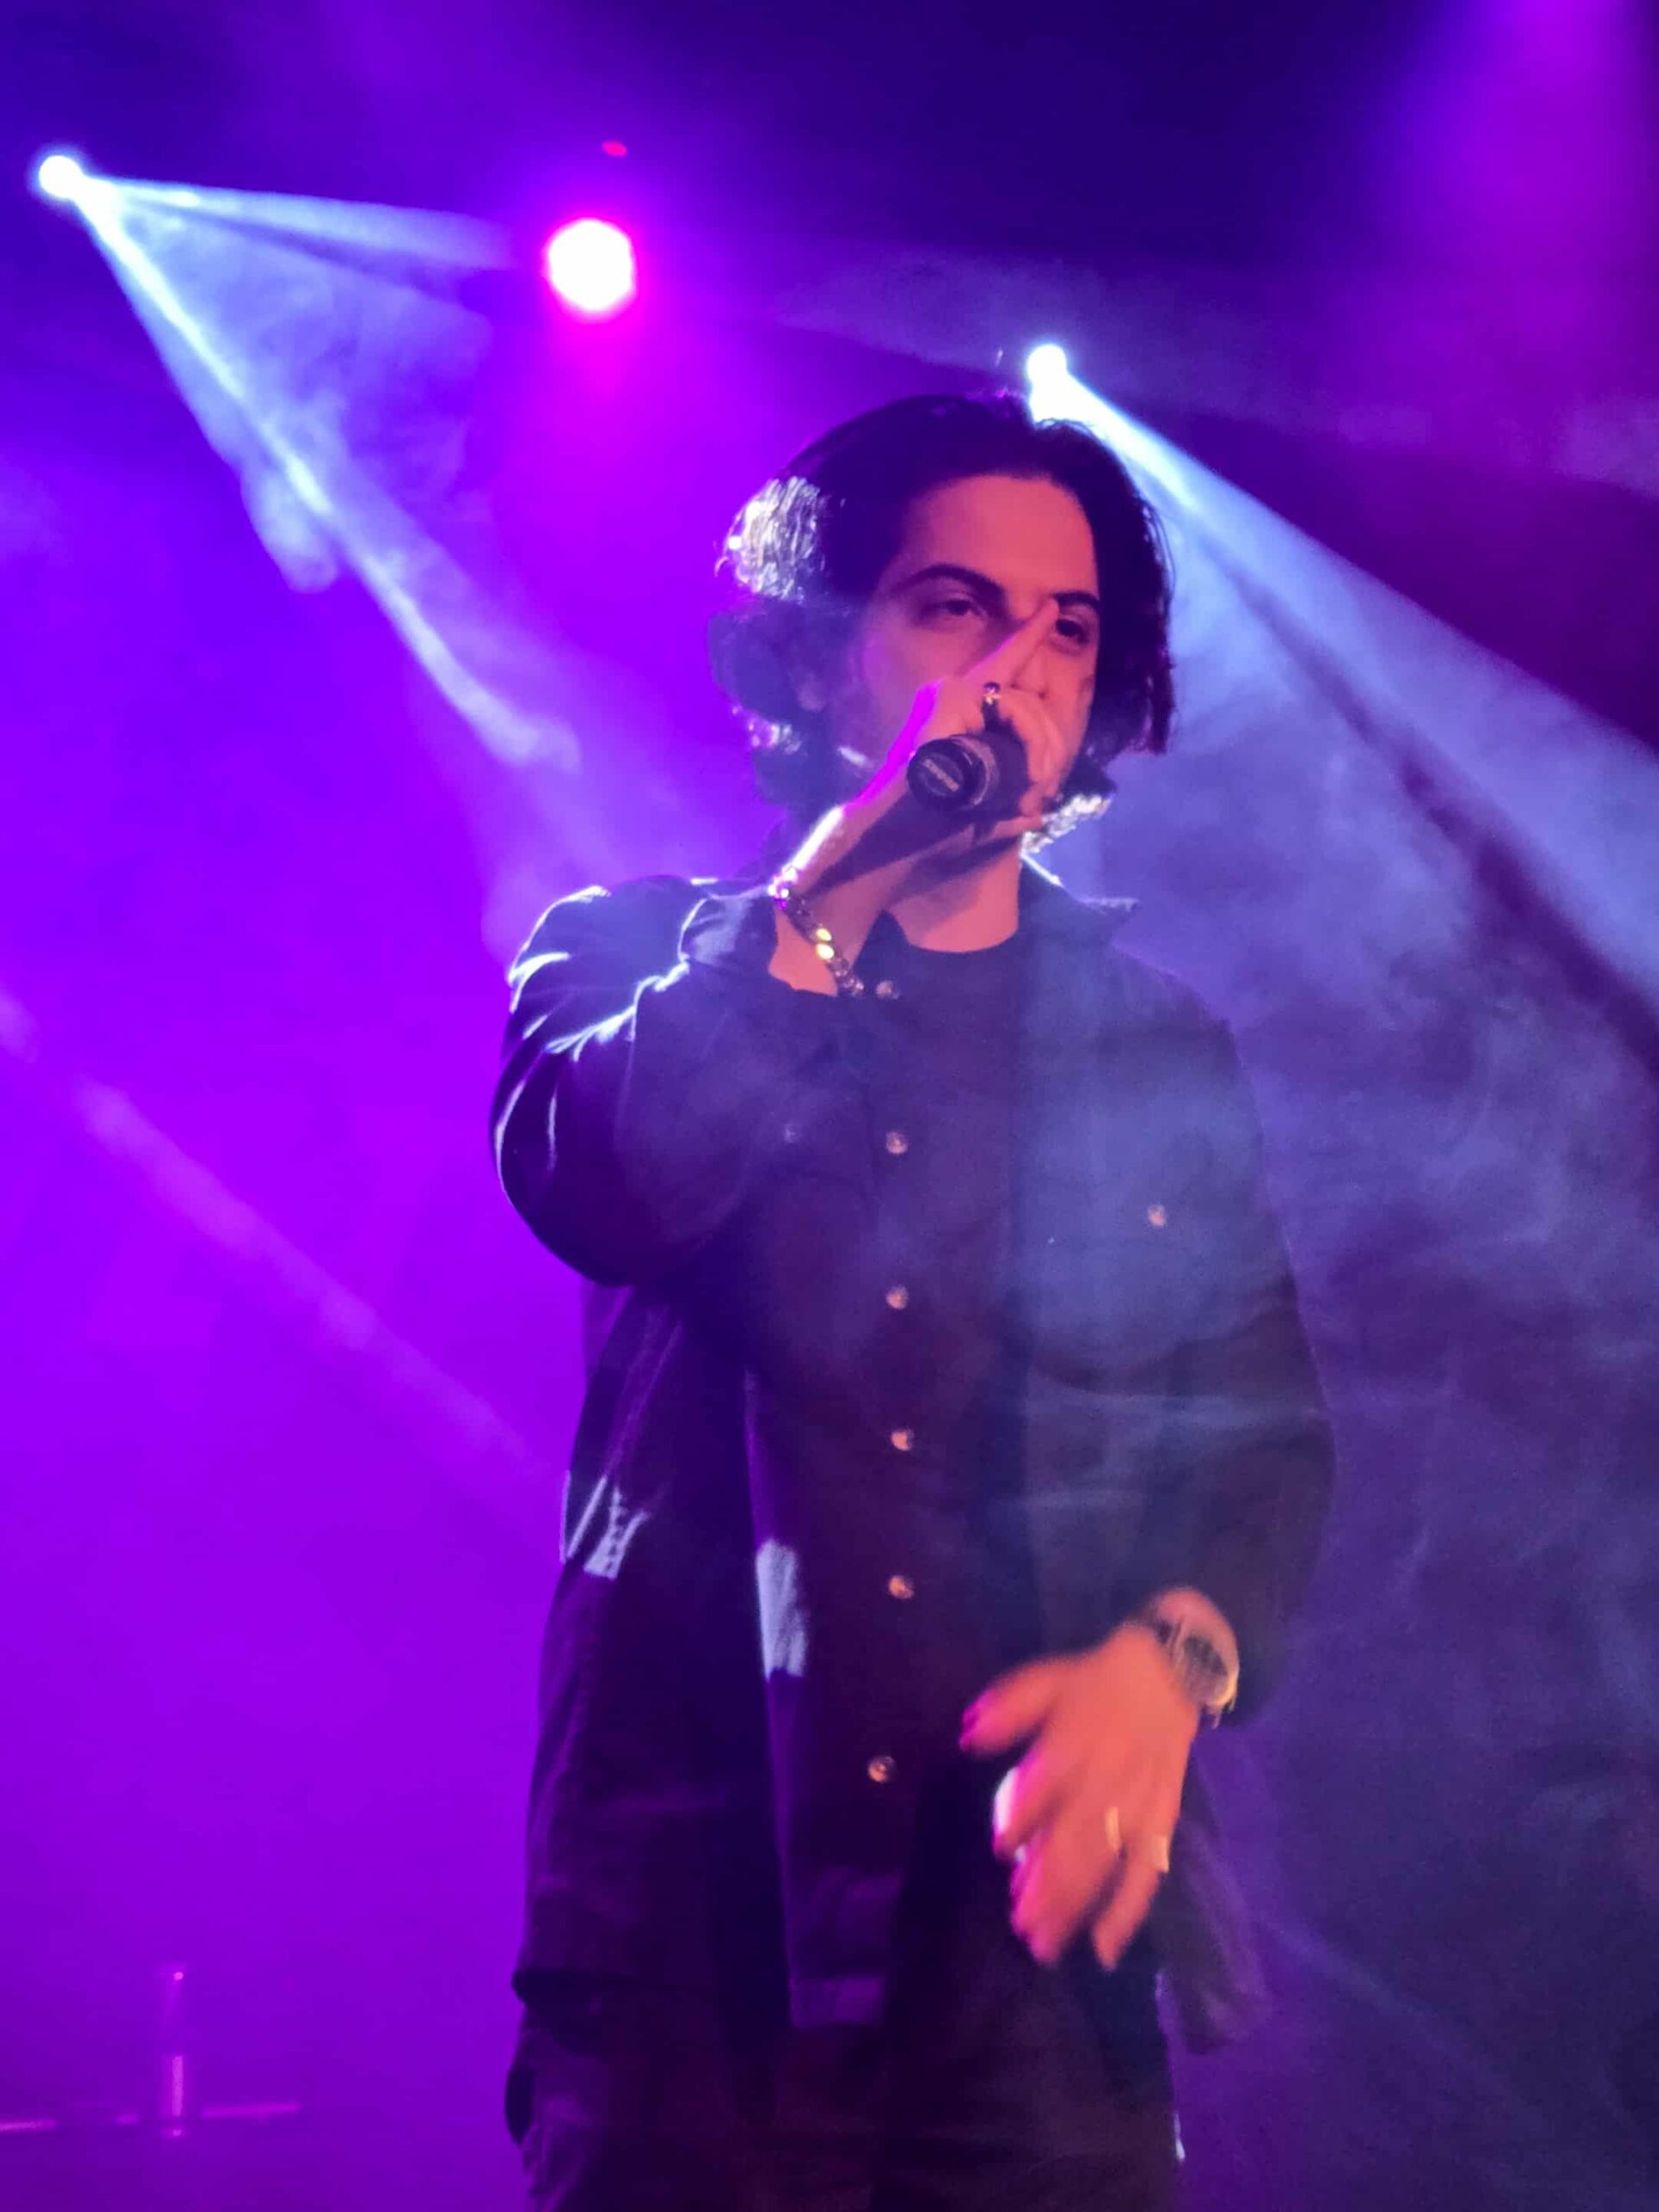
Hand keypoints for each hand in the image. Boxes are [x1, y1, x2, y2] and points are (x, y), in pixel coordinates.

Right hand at [779, 599, 1067, 933]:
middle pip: (1026, 699)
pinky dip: (1031, 742)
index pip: (1001, 667)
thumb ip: (1011, 809)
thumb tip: (1038, 815)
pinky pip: (1013, 707)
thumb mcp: (986, 815)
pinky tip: (1029, 774)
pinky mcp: (948, 699)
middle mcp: (949, 694)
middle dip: (1051, 742)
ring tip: (1038, 786)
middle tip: (1049, 784)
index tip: (1050, 608)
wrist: (898, 839)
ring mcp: (946, 693)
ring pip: (1024, 704)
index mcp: (956, 713)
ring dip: (1043, 748)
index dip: (1028, 637)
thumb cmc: (932, 831)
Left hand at [959, 1623, 1197, 1969]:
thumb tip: (969, 1735)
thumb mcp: (1047, 1679)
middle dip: (1046, 1886)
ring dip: (1075, 1906)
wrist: (1170, 1674)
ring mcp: (1137, 1806)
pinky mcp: (1162, 1821)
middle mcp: (1107, 1780)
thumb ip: (1009, 1707)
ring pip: (1104, 1864)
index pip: (1045, 1789)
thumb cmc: (1097, 1681)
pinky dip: (1128, 1911)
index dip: (1022, 1821)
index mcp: (1075, 1743)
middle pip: (1074, 1839)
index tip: (1001, 1851)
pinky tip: (1104, 1946)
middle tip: (1020, 1923)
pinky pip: (1148, 1872)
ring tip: (1045, 1943)